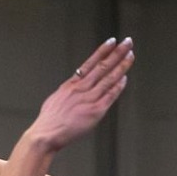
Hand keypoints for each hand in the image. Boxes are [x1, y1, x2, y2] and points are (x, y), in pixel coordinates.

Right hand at [25, 38, 133, 153]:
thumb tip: (75, 85)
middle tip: (127, 42)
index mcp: (71, 84)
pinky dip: (118, 87)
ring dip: (121, 66)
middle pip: (102, 67)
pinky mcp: (95, 111)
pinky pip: (109, 96)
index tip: (112, 41)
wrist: (46, 133)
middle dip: (116, 53)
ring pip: (108, 79)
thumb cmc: (49, 120)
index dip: (102, 51)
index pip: (90, 63)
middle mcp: (81, 89)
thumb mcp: (57, 98)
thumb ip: (69, 90)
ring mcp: (89, 99)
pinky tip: (124, 78)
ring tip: (130, 55)